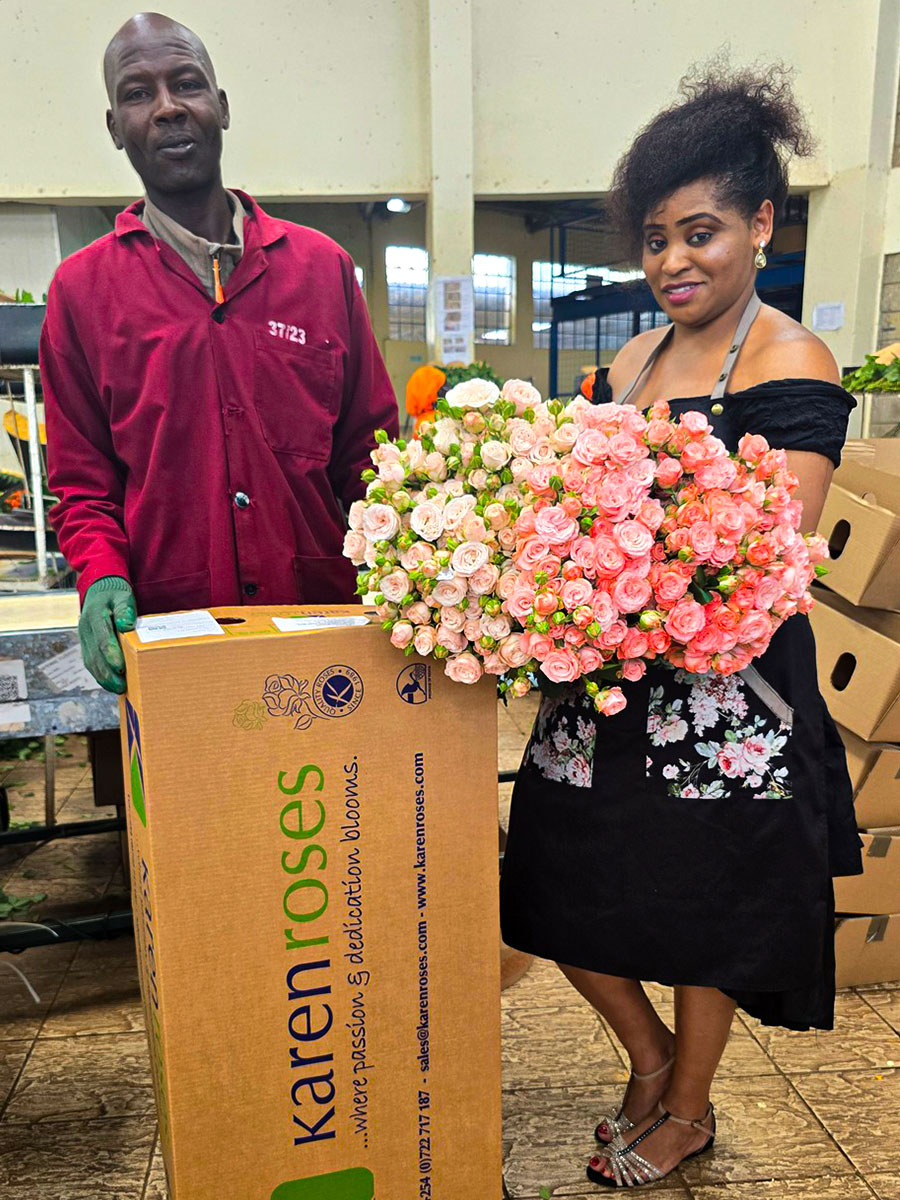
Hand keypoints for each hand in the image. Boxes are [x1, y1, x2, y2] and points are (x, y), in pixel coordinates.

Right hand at [79, 577, 135, 693]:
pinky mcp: (86, 645)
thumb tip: (126, 625)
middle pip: (94, 655)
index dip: (111, 655)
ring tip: (118, 689)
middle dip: (107, 673)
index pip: (102, 638)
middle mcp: (85, 629)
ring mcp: (83, 638)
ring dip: (103, 678)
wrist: (99, 590)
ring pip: (90, 661)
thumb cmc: (115, 593)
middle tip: (122, 686)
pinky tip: (111, 684)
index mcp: (94, 615)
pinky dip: (99, 675)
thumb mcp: (123, 595)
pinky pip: (90, 662)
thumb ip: (125, 609)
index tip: (121, 668)